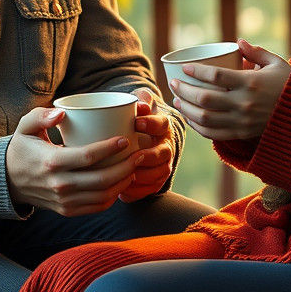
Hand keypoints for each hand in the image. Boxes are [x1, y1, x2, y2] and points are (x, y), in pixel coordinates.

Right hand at [6, 106, 143, 215]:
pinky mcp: (67, 210)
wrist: (8, 180)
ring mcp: (64, 201)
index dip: (110, 148)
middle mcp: (59, 185)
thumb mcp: (25, 126)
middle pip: (102, 179)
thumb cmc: (23, 148)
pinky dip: (114, 196)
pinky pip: (97, 207)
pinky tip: (122, 182)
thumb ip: (41, 116)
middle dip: (126, 166)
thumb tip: (61, 113)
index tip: (125, 139)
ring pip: (103, 196)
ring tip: (135, 166)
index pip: (88, 157)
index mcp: (52, 162)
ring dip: (124, 182)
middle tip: (139, 153)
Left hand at [118, 87, 175, 201]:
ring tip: (128, 174)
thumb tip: (140, 105)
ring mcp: (163, 164)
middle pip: (164, 153)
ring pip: (160, 173)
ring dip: (145, 176)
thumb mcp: (138, 104)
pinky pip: (151, 189)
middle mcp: (166, 145)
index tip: (136, 123)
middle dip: (150, 156)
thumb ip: (139, 100)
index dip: (151, 124)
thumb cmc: (135, 117)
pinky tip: (124, 191)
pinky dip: (139, 191)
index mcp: (162, 125)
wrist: (137, 135)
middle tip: (135, 156)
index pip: (161, 124)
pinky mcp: (156, 180)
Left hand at [169, 39, 290, 140]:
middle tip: (173, 83)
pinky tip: (190, 118)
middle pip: (205, 98)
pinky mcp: (243, 134)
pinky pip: (214, 134)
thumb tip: (238, 42)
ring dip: (187, 109)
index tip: (183, 68)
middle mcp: (245, 104)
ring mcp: (243, 121)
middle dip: (184, 90)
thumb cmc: (290, 86)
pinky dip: (198, 127)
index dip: (196, 71)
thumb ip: (256, 52)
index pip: (216, 76)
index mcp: (251, 83)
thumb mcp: (277, 64)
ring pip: (205, 118)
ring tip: (177, 100)